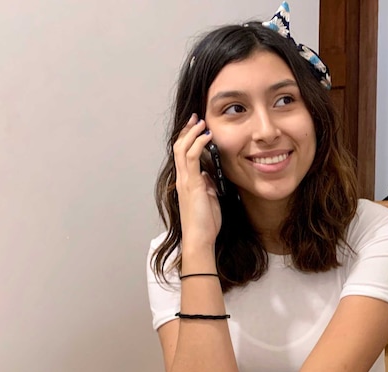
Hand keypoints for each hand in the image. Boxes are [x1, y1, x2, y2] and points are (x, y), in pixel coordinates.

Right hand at [174, 113, 221, 250]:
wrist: (200, 238)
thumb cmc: (205, 223)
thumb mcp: (208, 199)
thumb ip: (206, 185)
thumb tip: (208, 175)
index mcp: (186, 182)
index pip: (182, 154)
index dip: (188, 138)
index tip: (196, 127)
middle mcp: (182, 179)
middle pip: (179, 147)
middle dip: (187, 130)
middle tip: (196, 118)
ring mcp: (185, 181)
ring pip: (182, 149)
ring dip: (192, 133)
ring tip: (201, 122)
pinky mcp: (192, 184)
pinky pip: (191, 158)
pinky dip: (198, 144)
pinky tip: (207, 137)